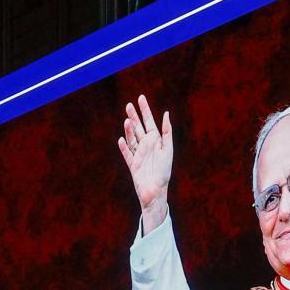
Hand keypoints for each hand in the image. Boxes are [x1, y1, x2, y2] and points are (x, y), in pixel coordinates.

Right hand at [116, 94, 174, 230]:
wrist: (156, 191)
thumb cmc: (164, 171)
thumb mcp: (168, 149)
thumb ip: (167, 132)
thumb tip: (165, 113)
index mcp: (156, 141)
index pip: (149, 122)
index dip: (145, 110)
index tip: (140, 98)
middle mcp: (146, 146)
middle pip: (138, 128)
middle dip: (134, 116)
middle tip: (128, 105)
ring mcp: (138, 155)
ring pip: (132, 138)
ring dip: (129, 130)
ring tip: (126, 121)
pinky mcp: (132, 165)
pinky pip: (127, 154)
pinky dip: (123, 147)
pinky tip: (121, 140)